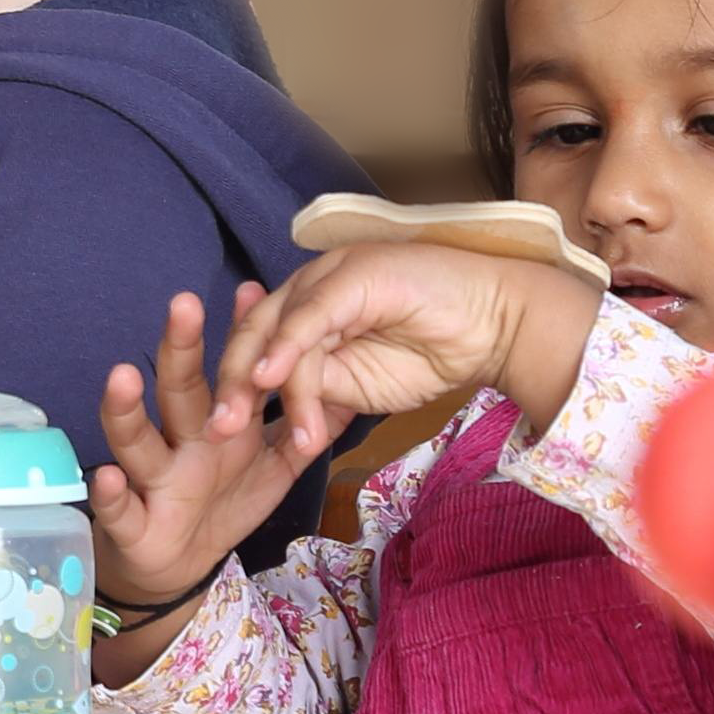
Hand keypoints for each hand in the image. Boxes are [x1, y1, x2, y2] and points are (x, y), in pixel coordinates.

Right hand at [88, 285, 344, 610]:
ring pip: (135, 438)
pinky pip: (118, 508)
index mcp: (214, 423)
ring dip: (125, 409)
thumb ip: (299, 428)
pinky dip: (111, 495)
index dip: (238, 334)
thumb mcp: (271, 467)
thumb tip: (344, 386)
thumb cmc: (224, 502)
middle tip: (184, 304)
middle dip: (181, 348)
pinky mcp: (131, 522)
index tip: (253, 291)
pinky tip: (106, 477)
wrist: (180, 566)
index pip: (226, 371)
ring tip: (122, 375)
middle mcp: (179, 440)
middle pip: (178, 389)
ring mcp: (151, 478)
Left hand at [224, 240, 604, 437]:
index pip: (257, 348)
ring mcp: (329, 278)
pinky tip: (273, 380)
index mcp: (307, 313)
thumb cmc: (434, 352)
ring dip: (266, 385)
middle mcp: (310, 291)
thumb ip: (321, 390)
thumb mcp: (361, 387)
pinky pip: (310, 316)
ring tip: (258, 431)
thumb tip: (286, 414)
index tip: (220, 436)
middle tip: (220, 432)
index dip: (236, 387)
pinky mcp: (352, 277)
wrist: (494, 325)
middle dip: (233, 386)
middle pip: (253, 335)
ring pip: (277, 331)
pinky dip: (288, 348)